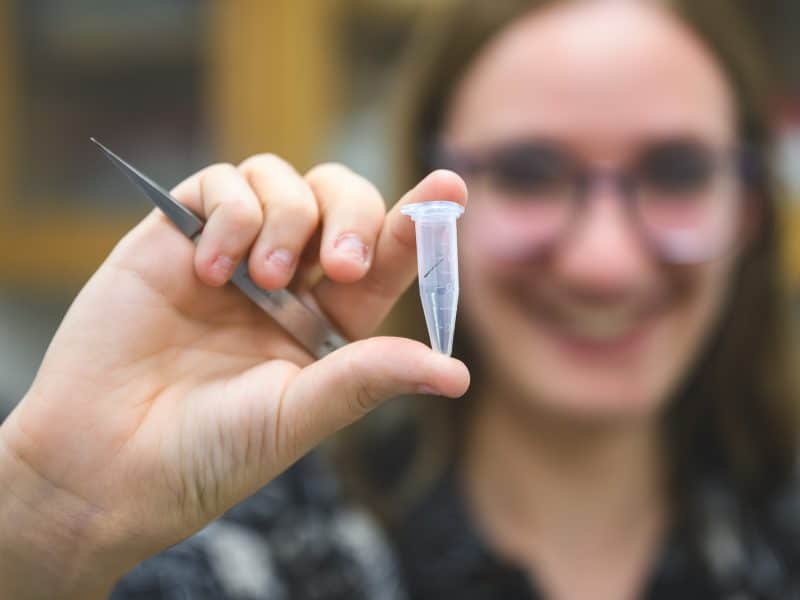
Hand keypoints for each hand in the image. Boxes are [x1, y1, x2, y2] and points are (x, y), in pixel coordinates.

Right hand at [0, 155, 468, 597]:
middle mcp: (289, 279)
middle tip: (341, 265)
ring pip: (282, 179)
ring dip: (284, 219)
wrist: (109, 464)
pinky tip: (209, 270)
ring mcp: (234, 252)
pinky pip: (220, 184)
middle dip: (352, 215)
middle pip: (341, 198)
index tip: (450, 185)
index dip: (418, 219)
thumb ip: (370, 378)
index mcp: (330, 320)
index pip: (386, 255)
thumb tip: (456, 374)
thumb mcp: (300, 416)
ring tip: (258, 281)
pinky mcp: (180, 235)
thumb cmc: (209, 452)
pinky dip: (228, 214)